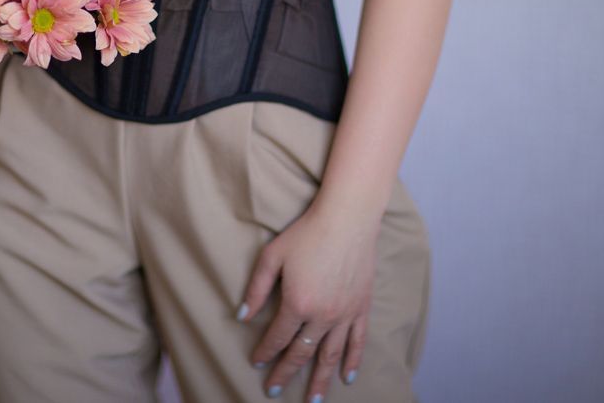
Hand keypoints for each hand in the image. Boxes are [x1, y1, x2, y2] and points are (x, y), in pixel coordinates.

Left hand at [237, 203, 378, 399]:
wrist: (347, 219)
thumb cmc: (306, 233)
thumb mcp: (272, 257)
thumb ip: (256, 288)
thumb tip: (242, 315)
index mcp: (297, 304)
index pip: (277, 337)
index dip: (265, 351)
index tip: (256, 362)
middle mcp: (322, 315)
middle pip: (301, 352)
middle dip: (286, 372)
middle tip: (274, 390)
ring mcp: (344, 314)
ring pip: (330, 355)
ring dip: (320, 380)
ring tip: (314, 400)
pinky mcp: (361, 308)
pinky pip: (357, 342)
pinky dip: (352, 361)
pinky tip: (347, 377)